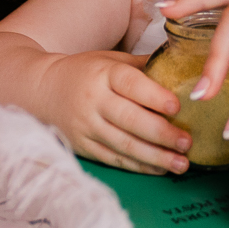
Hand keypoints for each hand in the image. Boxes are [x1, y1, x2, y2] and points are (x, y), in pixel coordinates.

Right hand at [37, 50, 191, 175]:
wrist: (41, 90)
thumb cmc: (85, 72)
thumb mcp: (110, 59)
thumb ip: (143, 65)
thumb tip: (182, 65)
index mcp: (103, 74)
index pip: (130, 84)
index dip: (154, 96)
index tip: (177, 107)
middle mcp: (94, 101)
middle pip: (131, 120)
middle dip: (162, 134)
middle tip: (187, 142)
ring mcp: (87, 126)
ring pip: (125, 145)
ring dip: (156, 156)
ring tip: (181, 163)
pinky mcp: (83, 146)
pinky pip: (114, 159)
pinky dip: (139, 166)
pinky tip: (160, 168)